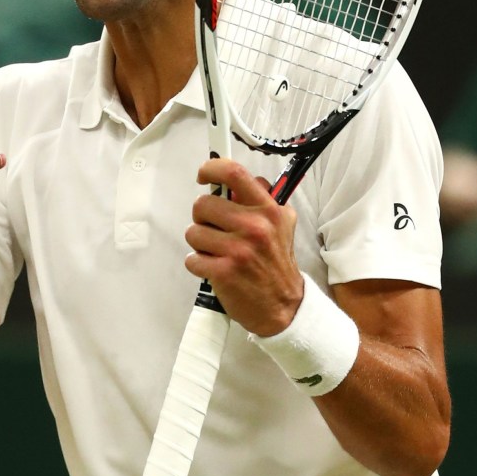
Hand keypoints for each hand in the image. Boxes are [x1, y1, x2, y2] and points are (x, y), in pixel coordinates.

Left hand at [184, 158, 303, 336]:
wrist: (285, 307)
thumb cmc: (276, 264)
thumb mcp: (280, 225)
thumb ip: (259, 201)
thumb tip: (231, 183)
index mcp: (268, 211)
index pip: (234, 174)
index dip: (211, 168)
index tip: (203, 175)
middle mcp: (254, 227)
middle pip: (203, 204)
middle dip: (202, 217)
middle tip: (215, 229)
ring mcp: (238, 250)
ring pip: (192, 232)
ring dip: (200, 243)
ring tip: (217, 252)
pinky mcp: (224, 272)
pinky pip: (192, 258)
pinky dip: (198, 264)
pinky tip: (215, 268)